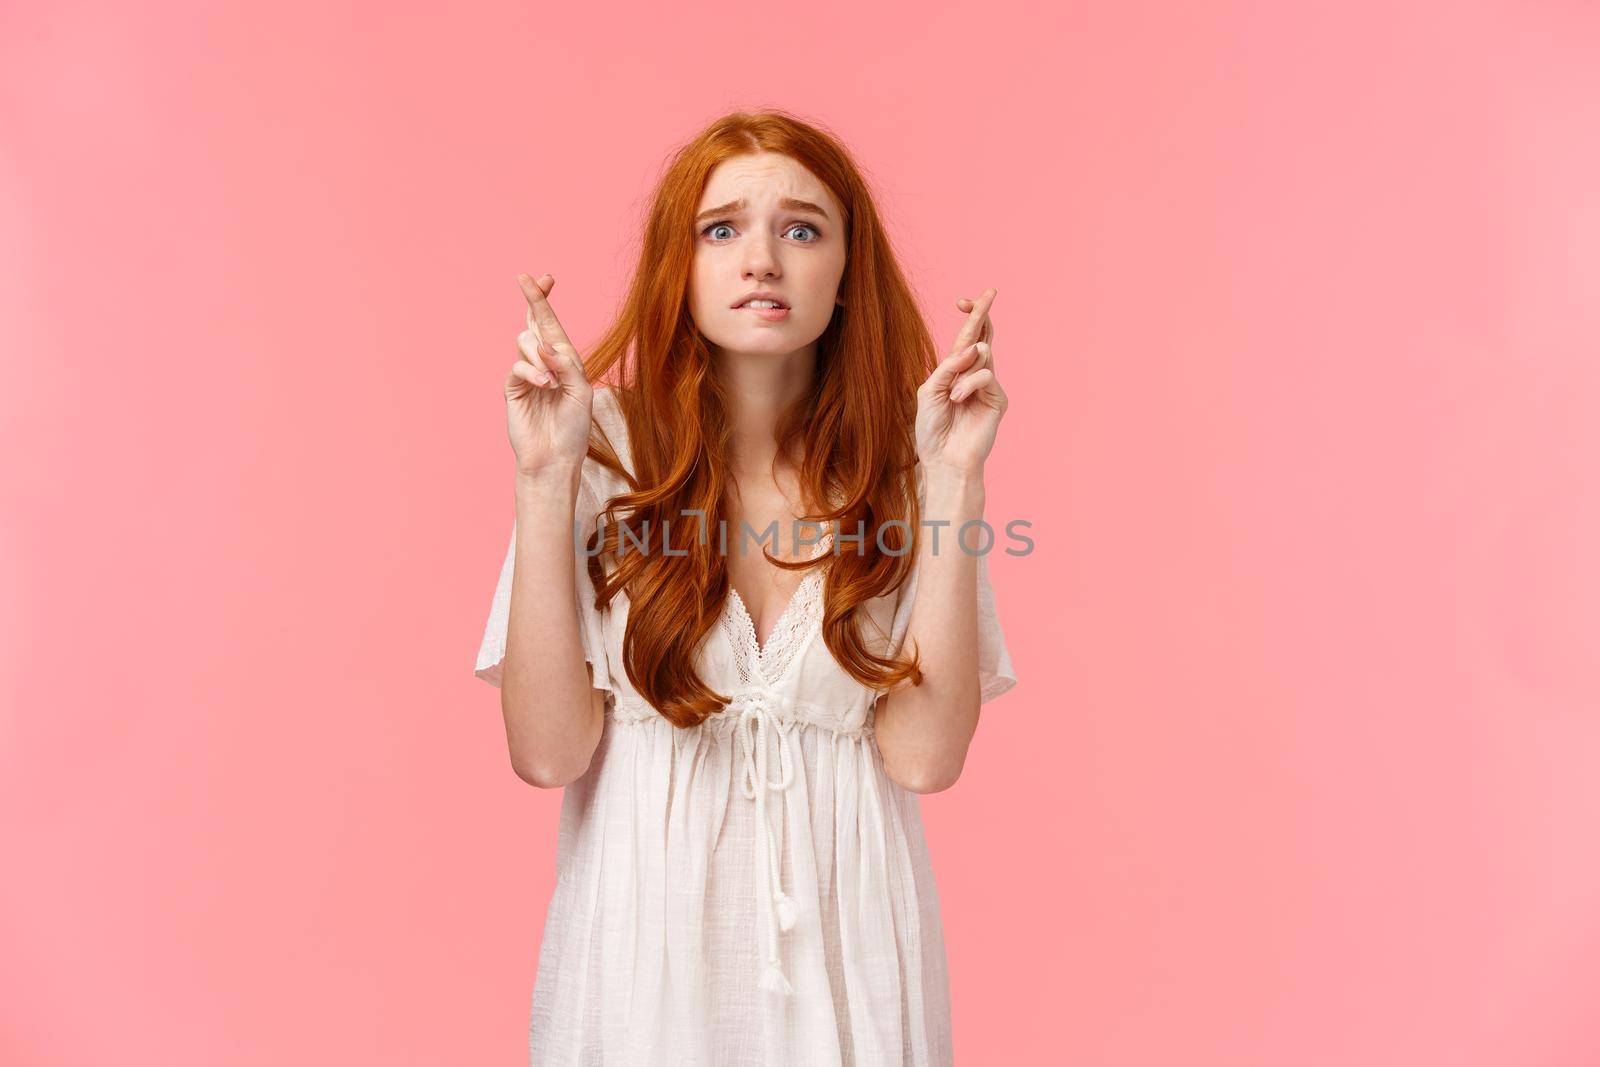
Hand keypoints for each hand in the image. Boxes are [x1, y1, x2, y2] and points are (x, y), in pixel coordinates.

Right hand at [505, 273, 594, 477]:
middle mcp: (544, 363)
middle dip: (534, 300)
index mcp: (564, 361)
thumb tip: (544, 344)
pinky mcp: (513, 388)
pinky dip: (533, 372)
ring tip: (552, 382)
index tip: (545, 277)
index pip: (552, 325)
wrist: (555, 457)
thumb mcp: (581, 392)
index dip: (546, 300)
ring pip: (526, 341)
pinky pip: (517, 366)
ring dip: (541, 356)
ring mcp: (527, 374)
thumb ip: (566, 365)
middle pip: (534, 322)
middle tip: (527, 279)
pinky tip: (545, 385)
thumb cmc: (573, 428)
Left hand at [914, 288, 1007, 474]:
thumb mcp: (930, 391)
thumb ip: (948, 367)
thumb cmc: (932, 430)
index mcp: (956, 372)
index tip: (963, 300)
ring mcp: (988, 386)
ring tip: (952, 395)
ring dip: (963, 370)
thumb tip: (974, 347)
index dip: (969, 317)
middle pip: (983, 335)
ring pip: (983, 355)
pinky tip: (958, 401)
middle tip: (989, 291)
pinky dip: (969, 385)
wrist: (944, 460)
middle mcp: (974, 375)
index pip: (966, 338)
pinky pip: (986, 376)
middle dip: (983, 313)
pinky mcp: (997, 399)